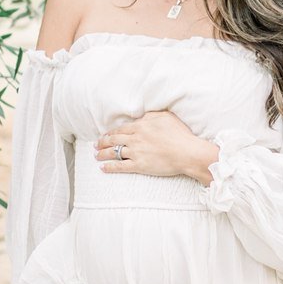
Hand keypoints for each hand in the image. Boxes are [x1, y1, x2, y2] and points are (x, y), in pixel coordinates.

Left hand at [96, 109, 218, 184]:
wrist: (186, 152)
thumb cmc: (180, 134)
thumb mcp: (166, 117)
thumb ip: (151, 115)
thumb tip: (142, 117)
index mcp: (141, 126)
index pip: (121, 129)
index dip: (111, 132)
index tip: (105, 135)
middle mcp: (135, 138)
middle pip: (114, 139)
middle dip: (103, 142)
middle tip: (96, 145)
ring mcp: (136, 152)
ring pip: (114, 152)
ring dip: (102, 154)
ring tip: (96, 155)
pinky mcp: (139, 165)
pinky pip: (120, 166)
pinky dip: (110, 167)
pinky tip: (103, 168)